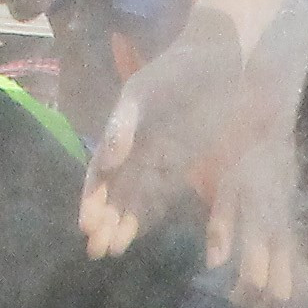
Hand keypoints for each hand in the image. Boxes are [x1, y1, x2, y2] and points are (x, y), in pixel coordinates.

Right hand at [83, 11, 258, 258]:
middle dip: (103, 220)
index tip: (87, 226)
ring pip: (133, 197)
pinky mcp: (180, 160)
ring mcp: (156, 156)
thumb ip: (125, 125)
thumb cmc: (180, 68)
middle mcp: (134, 147)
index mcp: (121, 130)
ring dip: (121, 222)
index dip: (91, 199)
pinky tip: (136, 234)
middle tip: (97, 251)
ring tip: (114, 250)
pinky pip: (159, 192)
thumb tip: (104, 161)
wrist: (220, 56)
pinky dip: (146, 213)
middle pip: (113, 191)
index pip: (100, 172)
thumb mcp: (147, 91)